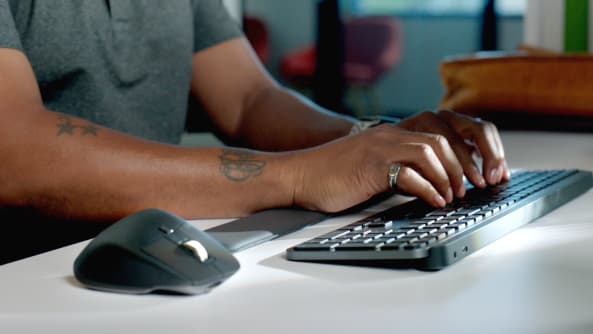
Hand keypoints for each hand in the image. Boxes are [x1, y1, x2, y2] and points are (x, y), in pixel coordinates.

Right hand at [289, 110, 508, 212]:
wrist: (298, 175)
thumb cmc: (331, 176)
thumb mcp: (372, 168)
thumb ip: (400, 169)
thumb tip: (429, 186)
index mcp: (391, 134)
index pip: (440, 129)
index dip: (464, 150)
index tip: (474, 173)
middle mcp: (389, 135)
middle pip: (442, 139)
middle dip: (463, 165)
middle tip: (470, 188)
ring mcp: (379, 147)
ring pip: (431, 151)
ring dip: (448, 177)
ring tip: (451, 197)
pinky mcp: (370, 165)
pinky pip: (409, 173)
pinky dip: (428, 190)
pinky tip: (434, 201)